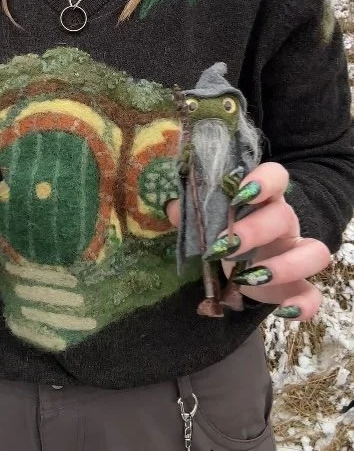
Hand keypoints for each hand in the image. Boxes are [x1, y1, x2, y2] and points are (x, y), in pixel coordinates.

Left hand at [166, 163, 331, 320]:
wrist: (239, 268)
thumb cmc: (225, 233)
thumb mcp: (207, 221)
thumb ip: (192, 211)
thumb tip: (173, 208)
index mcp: (263, 199)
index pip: (276, 176)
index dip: (264, 180)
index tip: (240, 193)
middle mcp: (285, 223)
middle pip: (284, 216)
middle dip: (256, 229)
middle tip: (226, 245)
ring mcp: (295, 254)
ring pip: (314, 252)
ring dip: (284, 265)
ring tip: (249, 277)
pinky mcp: (297, 287)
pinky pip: (314, 295)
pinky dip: (304, 305)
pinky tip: (283, 311)